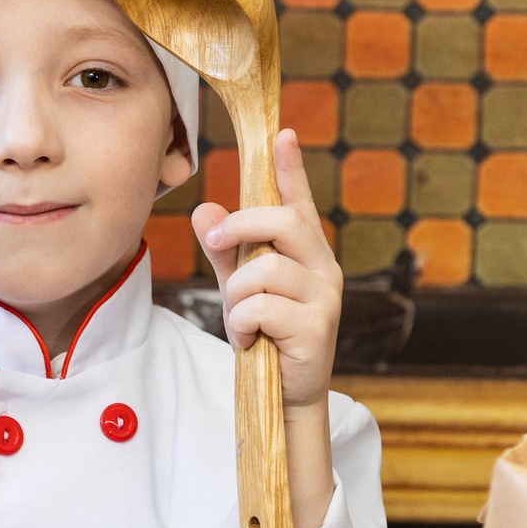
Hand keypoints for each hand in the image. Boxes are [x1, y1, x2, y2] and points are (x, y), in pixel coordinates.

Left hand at [189, 129, 343, 410]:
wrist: (286, 394)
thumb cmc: (267, 335)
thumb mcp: (239, 288)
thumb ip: (224, 252)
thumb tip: (202, 210)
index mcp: (306, 251)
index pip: (298, 201)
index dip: (290, 167)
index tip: (282, 133)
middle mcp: (322, 266)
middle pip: (279, 222)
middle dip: (238, 227)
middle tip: (215, 241)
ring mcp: (324, 296)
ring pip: (262, 270)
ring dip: (236, 296)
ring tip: (241, 320)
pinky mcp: (317, 326)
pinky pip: (261, 307)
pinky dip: (243, 324)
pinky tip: (251, 340)